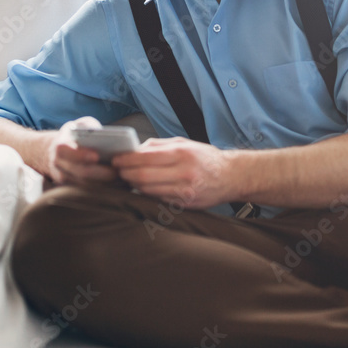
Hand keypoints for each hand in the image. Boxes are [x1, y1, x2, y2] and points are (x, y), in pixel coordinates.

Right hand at [45, 117, 121, 186]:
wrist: (60, 150)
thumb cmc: (77, 135)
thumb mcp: (81, 125)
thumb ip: (90, 127)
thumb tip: (104, 135)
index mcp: (60, 147)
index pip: (65, 151)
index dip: (80, 155)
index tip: (97, 156)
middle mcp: (59, 164)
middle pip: (79, 172)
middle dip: (99, 173)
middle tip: (116, 171)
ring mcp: (64, 178)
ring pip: (85, 185)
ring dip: (104, 183)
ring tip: (120, 178)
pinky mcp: (72, 188)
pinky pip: (88, 191)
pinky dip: (103, 188)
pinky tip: (117, 183)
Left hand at [111, 137, 240, 208]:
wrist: (231, 176)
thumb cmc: (206, 158)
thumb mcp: (185, 144)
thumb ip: (159, 145)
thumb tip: (135, 149)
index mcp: (182, 153)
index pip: (145, 158)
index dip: (126, 160)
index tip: (117, 159)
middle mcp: (183, 173)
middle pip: (143, 176)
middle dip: (126, 174)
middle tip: (119, 171)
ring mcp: (184, 190)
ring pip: (148, 190)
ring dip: (134, 185)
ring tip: (130, 179)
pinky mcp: (185, 203)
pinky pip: (158, 199)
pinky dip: (148, 193)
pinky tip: (145, 188)